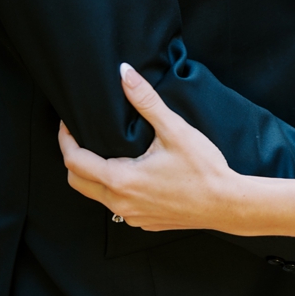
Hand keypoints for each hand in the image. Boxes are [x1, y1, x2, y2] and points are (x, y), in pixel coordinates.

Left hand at [58, 64, 237, 232]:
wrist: (228, 205)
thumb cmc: (204, 169)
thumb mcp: (174, 129)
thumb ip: (146, 100)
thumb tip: (125, 73)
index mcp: (121, 180)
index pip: (74, 161)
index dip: (66, 139)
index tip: (68, 123)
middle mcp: (121, 203)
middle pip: (77, 181)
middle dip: (72, 157)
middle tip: (78, 135)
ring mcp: (133, 216)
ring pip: (96, 195)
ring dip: (92, 173)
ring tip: (102, 148)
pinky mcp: (145, 222)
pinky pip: (116, 205)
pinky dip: (112, 187)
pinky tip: (127, 170)